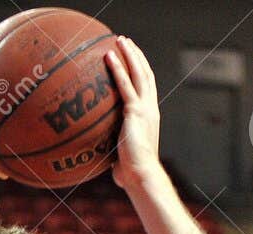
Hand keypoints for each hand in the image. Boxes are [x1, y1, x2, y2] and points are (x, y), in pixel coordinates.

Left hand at [104, 37, 161, 192]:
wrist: (141, 175)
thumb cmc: (131, 173)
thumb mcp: (122, 155)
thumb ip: (114, 148)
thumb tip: (101, 156)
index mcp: (149, 116)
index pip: (147, 88)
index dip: (140, 71)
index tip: (132, 58)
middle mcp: (150, 108)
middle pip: (145, 74)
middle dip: (136, 56)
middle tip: (125, 42)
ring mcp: (145, 108)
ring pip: (138, 73)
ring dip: (129, 54)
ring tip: (119, 39)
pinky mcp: (135, 111)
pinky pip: (124, 85)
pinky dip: (117, 68)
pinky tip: (108, 57)